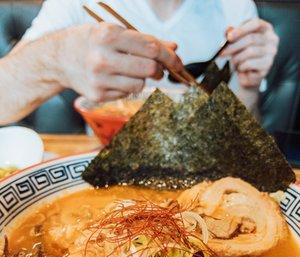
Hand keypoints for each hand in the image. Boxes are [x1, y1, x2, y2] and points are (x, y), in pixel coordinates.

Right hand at [59, 23, 181, 101]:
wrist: (60, 58)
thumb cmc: (92, 42)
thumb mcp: (115, 32)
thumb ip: (145, 41)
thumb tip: (173, 47)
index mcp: (108, 36)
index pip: (150, 48)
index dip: (169, 56)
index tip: (177, 61)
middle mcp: (102, 58)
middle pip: (148, 69)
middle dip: (158, 69)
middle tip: (156, 68)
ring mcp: (99, 80)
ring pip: (140, 84)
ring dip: (142, 79)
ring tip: (130, 71)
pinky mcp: (98, 95)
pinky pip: (126, 93)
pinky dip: (127, 87)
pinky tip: (116, 79)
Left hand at [220, 19, 278, 87]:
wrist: (247, 75)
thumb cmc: (242, 56)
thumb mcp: (236, 42)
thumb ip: (232, 35)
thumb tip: (228, 30)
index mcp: (266, 29)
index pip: (256, 23)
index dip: (241, 30)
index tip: (229, 37)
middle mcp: (272, 40)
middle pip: (251, 39)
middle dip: (234, 46)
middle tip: (222, 53)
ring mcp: (271, 53)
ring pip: (250, 51)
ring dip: (237, 58)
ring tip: (233, 63)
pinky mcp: (267, 66)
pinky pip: (249, 64)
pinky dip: (241, 67)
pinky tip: (240, 69)